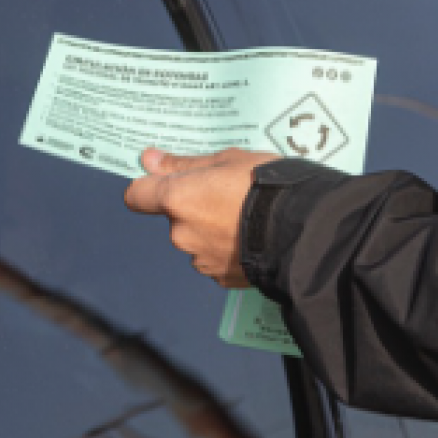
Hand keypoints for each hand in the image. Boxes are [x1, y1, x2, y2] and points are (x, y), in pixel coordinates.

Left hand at [123, 148, 275, 288]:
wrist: (302, 230)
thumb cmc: (264, 186)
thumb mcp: (228, 160)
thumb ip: (184, 164)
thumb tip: (149, 159)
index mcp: (176, 200)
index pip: (136, 196)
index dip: (148, 188)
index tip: (168, 182)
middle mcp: (181, 233)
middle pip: (175, 218)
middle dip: (195, 208)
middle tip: (229, 196)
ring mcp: (200, 259)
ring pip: (196, 240)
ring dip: (212, 231)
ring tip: (246, 219)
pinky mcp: (220, 278)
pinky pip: (215, 259)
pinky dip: (228, 250)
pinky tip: (251, 239)